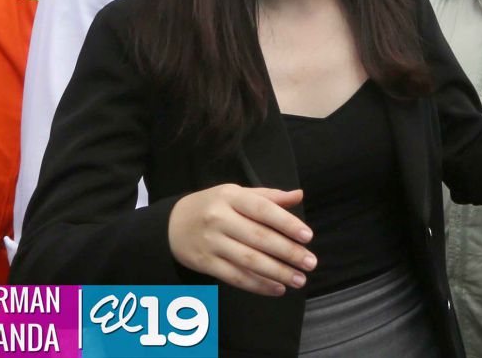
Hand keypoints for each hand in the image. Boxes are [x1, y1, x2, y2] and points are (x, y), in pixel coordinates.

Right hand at [167, 185, 314, 296]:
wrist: (171, 224)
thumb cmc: (213, 206)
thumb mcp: (237, 194)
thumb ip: (269, 197)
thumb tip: (299, 196)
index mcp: (231, 197)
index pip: (264, 210)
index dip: (287, 223)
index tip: (308, 236)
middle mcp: (220, 219)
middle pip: (259, 238)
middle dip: (288, 252)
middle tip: (310, 263)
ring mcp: (211, 243)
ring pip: (248, 261)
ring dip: (277, 273)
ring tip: (298, 280)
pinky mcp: (204, 263)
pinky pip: (234, 277)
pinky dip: (257, 285)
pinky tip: (276, 288)